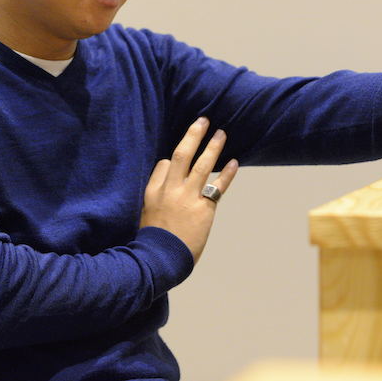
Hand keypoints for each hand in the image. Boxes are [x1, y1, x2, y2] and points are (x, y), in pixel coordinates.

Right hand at [140, 117, 237, 262]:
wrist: (159, 260)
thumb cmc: (154, 243)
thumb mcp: (147, 216)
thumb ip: (157, 200)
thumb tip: (167, 194)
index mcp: (153, 192)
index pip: (164, 165)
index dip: (173, 160)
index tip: (181, 158)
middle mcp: (170, 190)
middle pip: (182, 155)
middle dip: (193, 136)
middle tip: (203, 120)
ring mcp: (187, 198)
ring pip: (202, 165)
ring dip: (213, 147)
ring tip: (221, 133)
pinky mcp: (203, 209)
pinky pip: (218, 187)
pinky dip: (226, 174)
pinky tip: (234, 162)